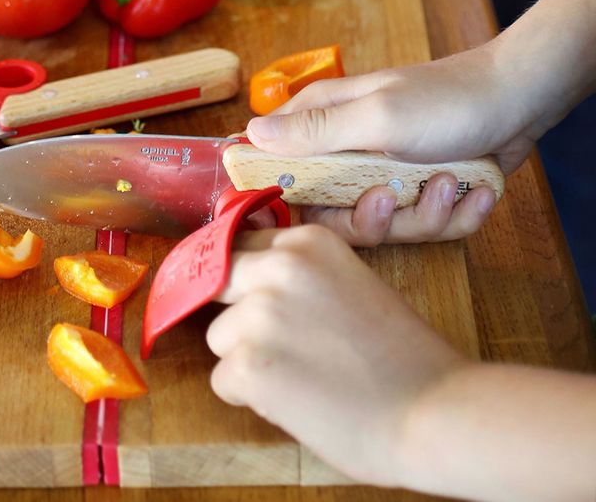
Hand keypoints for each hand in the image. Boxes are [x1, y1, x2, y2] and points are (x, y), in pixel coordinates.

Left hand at [208, 225, 468, 485]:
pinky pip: (223, 381)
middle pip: (217, 284)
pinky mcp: (248, 364)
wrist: (437, 413)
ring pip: (220, 337)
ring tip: (304, 378)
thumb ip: (300, 276)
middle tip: (282, 347)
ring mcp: (259, 314)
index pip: (239, 247)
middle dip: (239, 315)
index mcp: (307, 242)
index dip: (244, 280)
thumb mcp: (350, 284)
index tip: (254, 302)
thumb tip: (243, 279)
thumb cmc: (402, 359)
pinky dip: (251, 398)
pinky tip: (299, 402)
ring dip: (248, 360)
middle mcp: (278, 267)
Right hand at [247, 44, 526, 243]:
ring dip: (424, 214)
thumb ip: (315, 131)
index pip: (273, 168)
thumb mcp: (377, 116)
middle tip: (394, 196)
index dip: (279, 198)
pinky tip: (471, 190)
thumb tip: (248, 135)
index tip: (302, 212)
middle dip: (371, 219)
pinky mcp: (417, 195)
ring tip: (449, 181)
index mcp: (322, 125)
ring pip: (382, 228)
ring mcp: (382, 177)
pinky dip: (454, 215)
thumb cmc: (447, 99)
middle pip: (329, 217)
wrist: (521, 99)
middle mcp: (346, 154)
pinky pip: (422, 228)